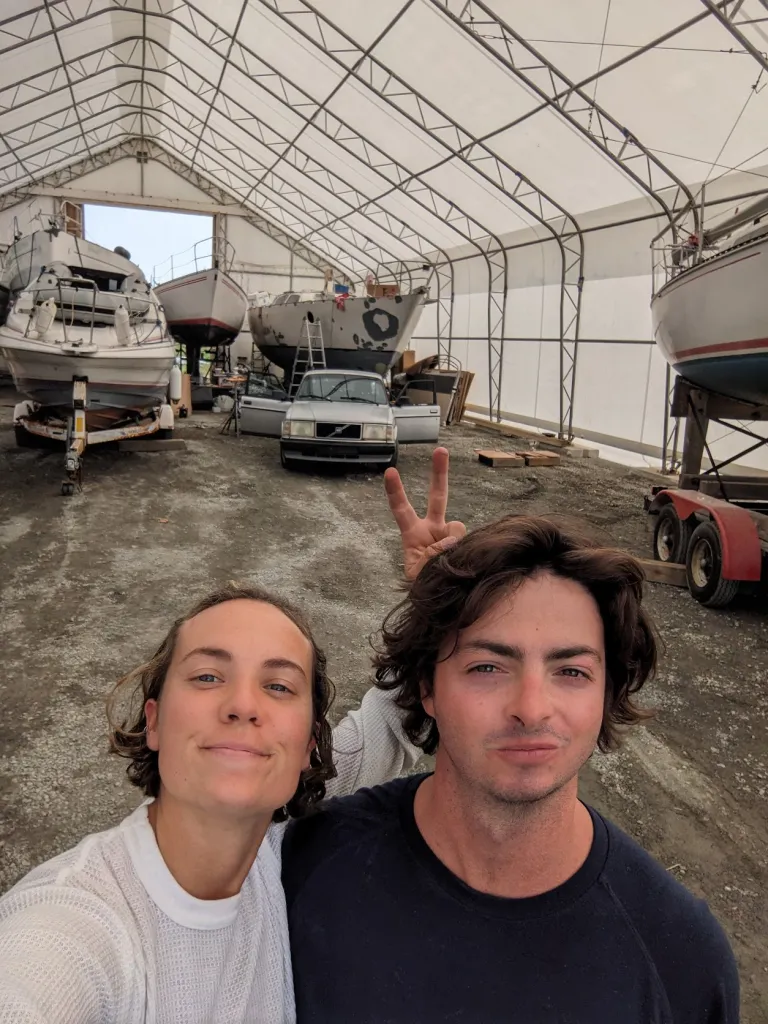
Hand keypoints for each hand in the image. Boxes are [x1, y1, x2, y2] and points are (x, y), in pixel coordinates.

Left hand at [384, 447, 466, 580]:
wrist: (445, 599)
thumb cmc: (424, 586)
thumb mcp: (417, 575)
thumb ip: (429, 557)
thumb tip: (450, 538)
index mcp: (413, 535)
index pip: (401, 510)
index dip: (396, 492)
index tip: (390, 471)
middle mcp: (433, 529)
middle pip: (438, 496)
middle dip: (439, 472)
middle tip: (440, 449)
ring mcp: (450, 535)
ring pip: (457, 527)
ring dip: (451, 543)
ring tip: (446, 562)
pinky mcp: (467, 543)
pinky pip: (468, 541)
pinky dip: (465, 551)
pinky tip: (461, 564)